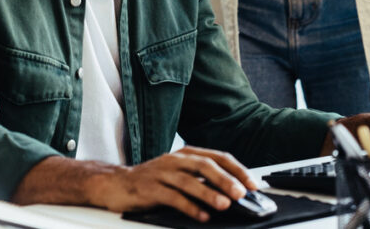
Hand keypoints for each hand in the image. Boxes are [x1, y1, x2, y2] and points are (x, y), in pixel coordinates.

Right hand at [89, 145, 255, 221]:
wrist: (116, 183)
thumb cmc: (153, 180)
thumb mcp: (179, 174)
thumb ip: (202, 179)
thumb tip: (232, 191)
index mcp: (186, 154)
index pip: (218, 157)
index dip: (237, 170)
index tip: (253, 184)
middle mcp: (174, 160)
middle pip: (204, 165)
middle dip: (225, 179)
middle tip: (241, 193)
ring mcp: (161, 173)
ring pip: (189, 181)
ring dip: (209, 193)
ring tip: (224, 205)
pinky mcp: (149, 188)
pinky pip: (172, 197)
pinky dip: (189, 207)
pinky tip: (201, 216)